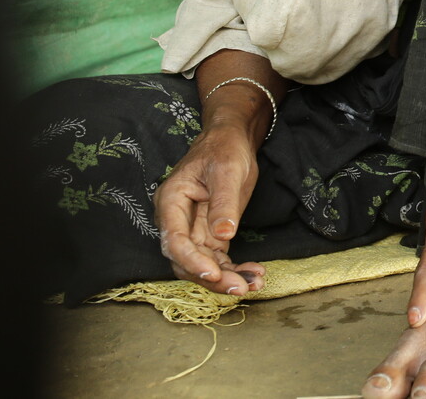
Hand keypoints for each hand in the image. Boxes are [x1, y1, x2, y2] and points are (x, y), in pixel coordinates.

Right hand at [154, 126, 265, 295]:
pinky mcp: (211, 234)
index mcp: (172, 201)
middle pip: (186, 260)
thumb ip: (223, 203)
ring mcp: (193, 230)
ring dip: (226, 278)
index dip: (191, 261)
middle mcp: (177, 220)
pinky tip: (254, 275)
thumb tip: (223, 236)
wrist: (232, 140)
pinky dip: (234, 269)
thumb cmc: (224, 148)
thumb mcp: (227, 171)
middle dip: (211, 278)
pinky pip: (218, 259)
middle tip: (239, 287)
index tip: (213, 275)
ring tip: (254, 284)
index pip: (173, 240)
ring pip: (203, 264)